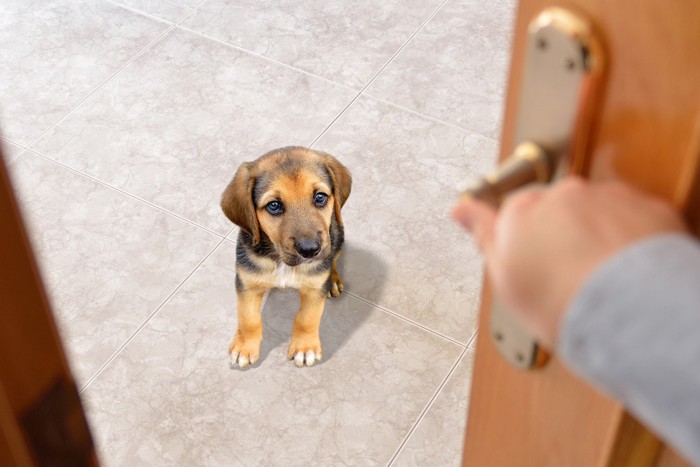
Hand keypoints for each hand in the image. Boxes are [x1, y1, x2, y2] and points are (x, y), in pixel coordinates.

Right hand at [453, 177, 686, 347]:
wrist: (627, 309)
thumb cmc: (563, 302)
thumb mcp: (505, 277)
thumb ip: (483, 233)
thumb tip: (459, 209)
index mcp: (520, 211)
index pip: (514, 214)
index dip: (523, 239)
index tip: (532, 252)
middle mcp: (561, 196)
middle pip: (557, 211)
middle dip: (562, 234)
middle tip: (568, 274)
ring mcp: (604, 197)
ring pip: (596, 211)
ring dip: (598, 234)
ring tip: (601, 275)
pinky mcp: (644, 205)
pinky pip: (633, 216)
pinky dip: (631, 236)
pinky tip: (626, 268)